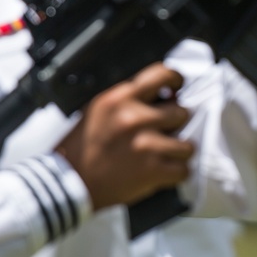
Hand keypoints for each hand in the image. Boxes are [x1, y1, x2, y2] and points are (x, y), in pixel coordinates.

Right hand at [57, 63, 194, 210]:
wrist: (69, 182)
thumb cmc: (83, 146)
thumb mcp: (99, 108)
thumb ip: (129, 99)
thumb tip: (165, 95)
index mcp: (120, 97)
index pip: (161, 74)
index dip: (176, 79)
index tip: (177, 88)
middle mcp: (135, 117)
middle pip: (181, 112)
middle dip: (176, 123)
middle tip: (166, 132)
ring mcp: (146, 144)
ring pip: (187, 144)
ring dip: (179, 151)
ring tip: (167, 155)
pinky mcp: (152, 171)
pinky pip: (183, 170)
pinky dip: (176, 173)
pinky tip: (165, 172)